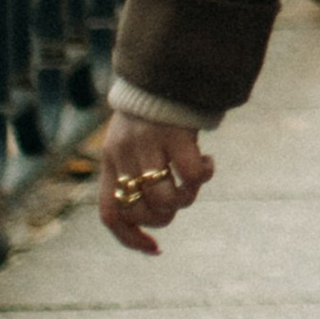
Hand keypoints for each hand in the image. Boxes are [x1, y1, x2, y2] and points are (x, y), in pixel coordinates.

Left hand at [98, 110, 213, 255]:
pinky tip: (209, 162)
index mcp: (110, 161)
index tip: (156, 248)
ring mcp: (148, 147)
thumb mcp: (130, 141)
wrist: (160, 70)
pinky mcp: (175, 136)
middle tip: (181, 195)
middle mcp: (124, 157)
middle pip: (144, 212)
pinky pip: (192, 175)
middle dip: (167, 215)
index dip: (131, 239)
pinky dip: (204, 176)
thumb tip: (156, 213)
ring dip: (188, 197)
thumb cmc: (149, 110)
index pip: (111, 215)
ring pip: (168, 200)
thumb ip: (133, 171)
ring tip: (195, 179)